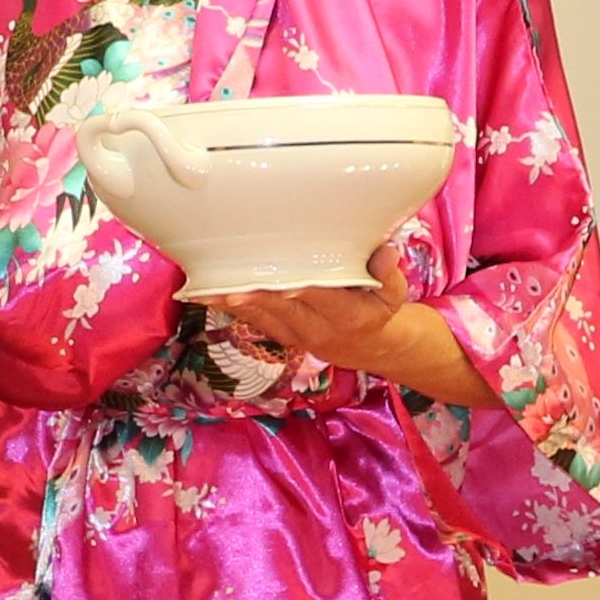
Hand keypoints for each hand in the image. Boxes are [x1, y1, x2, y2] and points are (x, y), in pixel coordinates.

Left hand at [210, 254, 481, 403]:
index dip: (297, 291)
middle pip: (280, 311)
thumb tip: (387, 251)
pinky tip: (207, 296)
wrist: (371, 348)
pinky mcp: (282, 335)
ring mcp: (295, 335)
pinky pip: (255, 322)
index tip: (276, 281)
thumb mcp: (394, 294)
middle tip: (226, 286)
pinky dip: (231, 309)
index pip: (318, 300)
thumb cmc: (379, 310)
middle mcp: (316, 329)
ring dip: (233, 306)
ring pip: (261, 319)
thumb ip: (390, 273)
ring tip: (204, 291)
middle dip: (253, 299)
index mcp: (346, 316)